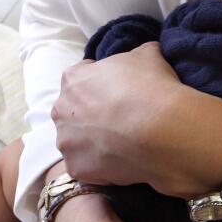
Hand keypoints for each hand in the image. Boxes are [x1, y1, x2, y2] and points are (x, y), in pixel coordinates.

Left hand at [53, 42, 194, 191]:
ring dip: (93, 142)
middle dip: (92, 114)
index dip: (102, 84)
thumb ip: (138, 54)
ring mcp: (65, 142)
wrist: (160, 132)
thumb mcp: (148, 56)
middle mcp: (61, 109)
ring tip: (121, 144)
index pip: (82, 76)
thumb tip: (145, 54)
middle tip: (120, 120)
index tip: (119, 91)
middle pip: (73, 111)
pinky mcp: (75, 168)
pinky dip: (101, 166)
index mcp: (73, 78)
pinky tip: (121, 162)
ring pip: (76, 141)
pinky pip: (86, 167)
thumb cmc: (151, 88)